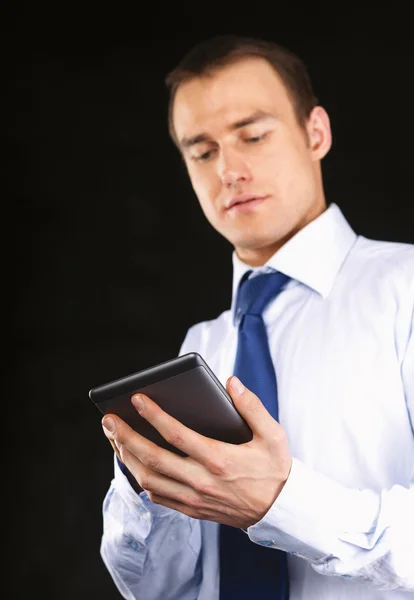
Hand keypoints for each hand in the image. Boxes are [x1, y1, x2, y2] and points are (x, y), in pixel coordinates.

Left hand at [102, 375, 291, 528]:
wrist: (282, 511)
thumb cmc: (276, 470)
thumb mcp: (273, 435)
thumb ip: (252, 407)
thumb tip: (231, 383)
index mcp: (219, 459)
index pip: (176, 435)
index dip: (153, 415)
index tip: (137, 398)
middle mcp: (201, 481)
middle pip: (153, 458)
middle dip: (126, 437)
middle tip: (108, 420)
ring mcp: (194, 499)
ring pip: (149, 480)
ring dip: (127, 458)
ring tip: (114, 438)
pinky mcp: (193, 510)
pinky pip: (158, 497)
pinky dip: (141, 480)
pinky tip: (134, 464)